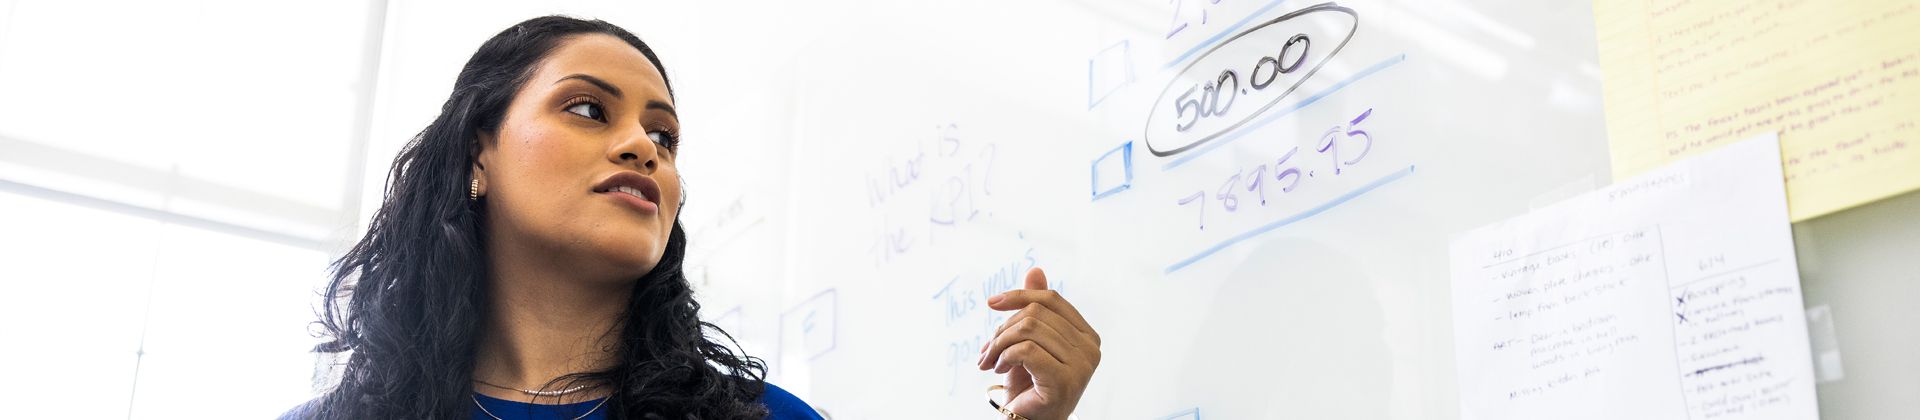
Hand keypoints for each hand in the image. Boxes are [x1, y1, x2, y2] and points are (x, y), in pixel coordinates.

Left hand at [978, 267, 1100, 419]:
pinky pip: (1026, 350)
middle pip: (1036, 314)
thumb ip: (1036, 309)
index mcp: (1087, 335)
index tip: (991, 303)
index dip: (1019, 296)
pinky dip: (1004, 356)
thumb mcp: (1030, 342)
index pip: (1052, 300)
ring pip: (1028, 330)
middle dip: (1002, 329)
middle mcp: (1091, 348)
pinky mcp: (1065, 381)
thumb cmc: (1030, 384)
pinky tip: (999, 369)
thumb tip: (1035, 269)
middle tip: (986, 350)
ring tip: (990, 361)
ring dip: (998, 345)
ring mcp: (1082, 366)